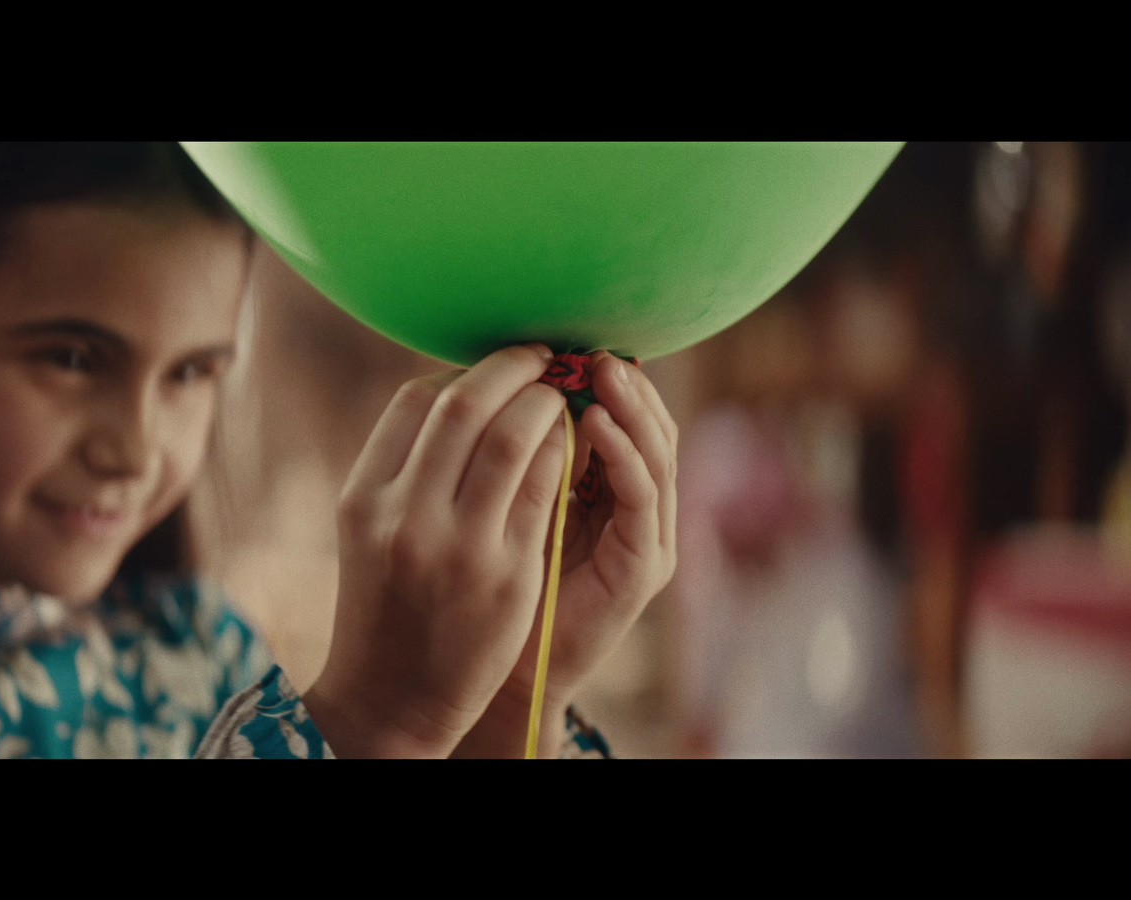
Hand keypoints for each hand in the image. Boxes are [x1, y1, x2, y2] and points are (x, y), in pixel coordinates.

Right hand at [303, 344, 572, 757]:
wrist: (393, 695)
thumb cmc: (385, 602)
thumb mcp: (370, 529)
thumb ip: (401, 467)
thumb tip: (454, 392)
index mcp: (365, 496)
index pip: (415, 402)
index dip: (461, 374)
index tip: (489, 372)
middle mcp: (405, 516)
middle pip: (464, 406)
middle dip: (511, 368)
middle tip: (539, 356)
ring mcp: (459, 546)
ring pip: (513, 438)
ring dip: (545, 404)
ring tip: (558, 397)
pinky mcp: (508, 573)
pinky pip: (545, 487)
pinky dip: (563, 451)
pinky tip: (573, 443)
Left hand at [454, 351, 678, 756]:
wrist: (493, 674)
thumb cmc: (484, 594)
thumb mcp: (500, 510)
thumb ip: (518, 454)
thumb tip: (504, 377)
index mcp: (602, 489)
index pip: (616, 414)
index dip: (597, 376)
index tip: (564, 339)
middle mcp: (634, 510)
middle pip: (646, 425)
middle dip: (621, 382)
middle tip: (592, 345)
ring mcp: (647, 538)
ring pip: (655, 452)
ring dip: (630, 406)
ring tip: (601, 370)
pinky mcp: (646, 567)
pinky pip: (642, 498)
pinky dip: (624, 455)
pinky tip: (596, 423)